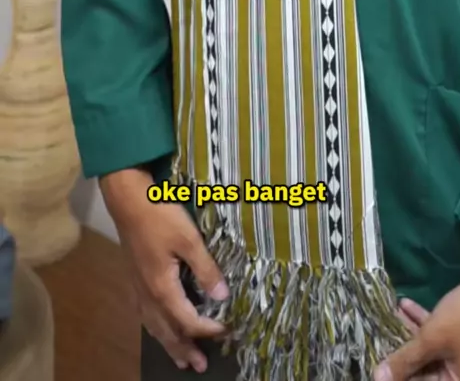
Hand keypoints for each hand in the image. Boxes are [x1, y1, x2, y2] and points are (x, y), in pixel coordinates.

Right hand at [100, 167, 228, 372]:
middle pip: (167, 330)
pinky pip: (145, 314)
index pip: (188, 320)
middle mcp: (148, 293)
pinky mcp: (134, 277)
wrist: (127, 199)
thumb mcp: (188, 239)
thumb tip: (223, 296)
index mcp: (162, 287)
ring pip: (153, 325)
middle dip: (184, 349)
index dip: (208, 329)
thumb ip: (206, 268)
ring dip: (169, 343)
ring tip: (180, 358)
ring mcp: (138, 286)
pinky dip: (156, 327)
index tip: (227, 330)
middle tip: (199, 367)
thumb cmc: (159, 215)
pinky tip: (158, 325)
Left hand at [375, 276, 459, 380]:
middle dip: (400, 352)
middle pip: (424, 370)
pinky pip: (438, 337)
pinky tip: (405, 305)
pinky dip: (422, 323)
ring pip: (428, 351)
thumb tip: (378, 377)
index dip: (397, 375)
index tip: (376, 363)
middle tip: (376, 337)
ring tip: (387, 316)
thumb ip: (406, 359)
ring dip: (408, 332)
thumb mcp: (434, 339)